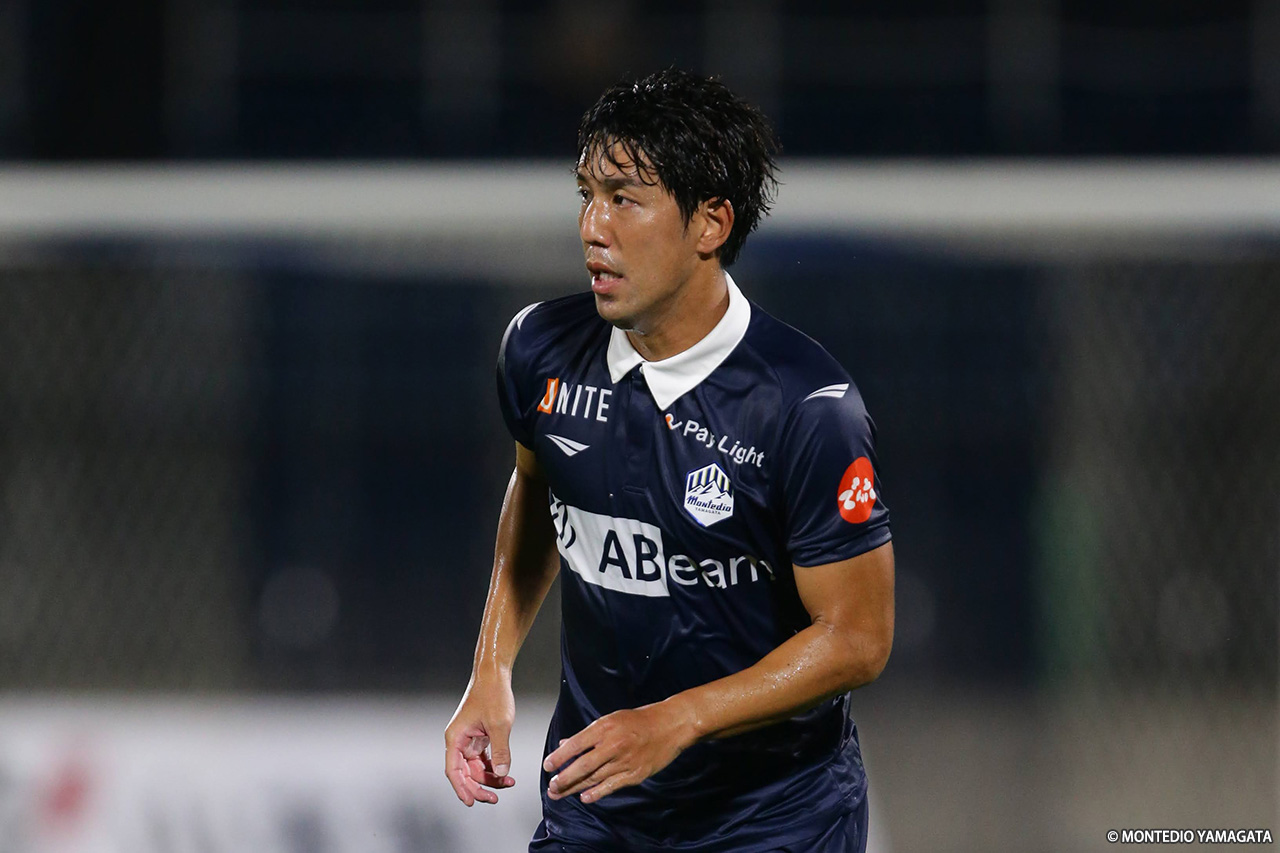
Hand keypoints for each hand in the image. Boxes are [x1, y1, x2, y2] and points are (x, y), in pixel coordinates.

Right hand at [444, 676, 516, 805]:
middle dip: (480, 787)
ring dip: (490, 778)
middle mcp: (459, 740)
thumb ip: (500, 751)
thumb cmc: (493, 694)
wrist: (495, 674)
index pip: (454, 771)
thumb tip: (500, 774)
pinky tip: (505, 774)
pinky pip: (483, 759)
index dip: (461, 789)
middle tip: (495, 798)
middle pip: (465, 773)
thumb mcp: (499, 724)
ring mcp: (469, 739)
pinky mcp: (479, 736)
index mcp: (456, 738)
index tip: (471, 802)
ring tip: (508, 783)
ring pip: (475, 768)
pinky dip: (493, 767)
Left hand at [542, 699, 698, 803]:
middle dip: (564, 778)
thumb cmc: (640, 720)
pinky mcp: (636, 774)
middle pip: (583, 766)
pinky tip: (585, 798)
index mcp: (605, 728)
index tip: (548, 765)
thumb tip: (566, 744)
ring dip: (575, 788)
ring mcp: (625, 761)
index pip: (575, 745)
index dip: (559, 757)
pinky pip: (612, 786)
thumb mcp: (611, 719)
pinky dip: (597, 793)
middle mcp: (613, 745)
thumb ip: (588, 734)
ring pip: (595, 778)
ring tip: (561, 793)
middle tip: (552, 785)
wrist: (670, 726)